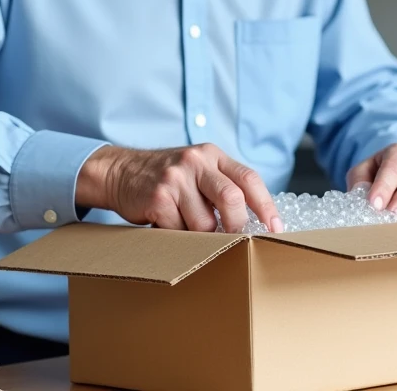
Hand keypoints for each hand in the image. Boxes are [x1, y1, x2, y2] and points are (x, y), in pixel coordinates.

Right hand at [76, 143, 281, 233]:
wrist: (120, 171)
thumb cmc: (168, 178)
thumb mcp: (198, 170)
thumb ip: (223, 186)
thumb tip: (256, 222)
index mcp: (213, 155)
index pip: (249, 179)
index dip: (266, 206)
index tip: (275, 228)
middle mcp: (196, 161)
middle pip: (232, 198)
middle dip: (236, 226)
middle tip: (233, 240)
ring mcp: (176, 178)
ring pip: (204, 222)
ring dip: (200, 235)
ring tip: (187, 227)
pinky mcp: (158, 196)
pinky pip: (178, 230)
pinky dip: (177, 235)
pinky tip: (168, 225)